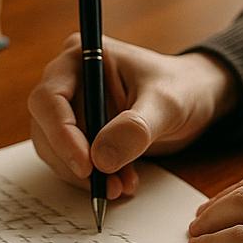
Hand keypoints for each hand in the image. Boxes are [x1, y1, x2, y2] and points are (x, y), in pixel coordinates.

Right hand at [28, 35, 238, 197]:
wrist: (196, 99)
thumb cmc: (182, 88)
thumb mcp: (166, 104)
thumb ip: (136, 128)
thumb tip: (101, 158)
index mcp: (82, 57)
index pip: (50, 97)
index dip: (62, 133)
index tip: (87, 165)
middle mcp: (70, 80)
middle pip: (47, 127)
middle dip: (76, 161)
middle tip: (107, 185)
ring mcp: (74, 107)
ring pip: (56, 149)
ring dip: (85, 175)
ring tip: (121, 185)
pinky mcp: (82, 131)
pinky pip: (73, 160)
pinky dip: (94, 177)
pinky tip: (122, 181)